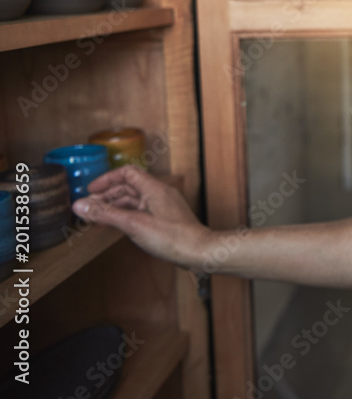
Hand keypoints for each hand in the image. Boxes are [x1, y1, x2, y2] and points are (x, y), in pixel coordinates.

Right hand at [71, 166, 211, 269]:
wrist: (199, 252)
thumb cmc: (172, 238)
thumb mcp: (133, 224)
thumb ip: (105, 214)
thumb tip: (80, 205)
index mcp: (154, 188)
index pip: (127, 172)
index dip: (107, 179)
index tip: (90, 191)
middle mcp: (160, 193)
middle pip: (129, 186)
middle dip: (108, 195)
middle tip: (88, 207)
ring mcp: (164, 205)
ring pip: (135, 199)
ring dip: (115, 206)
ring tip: (97, 217)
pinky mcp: (166, 218)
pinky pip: (141, 210)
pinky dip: (126, 214)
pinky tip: (116, 225)